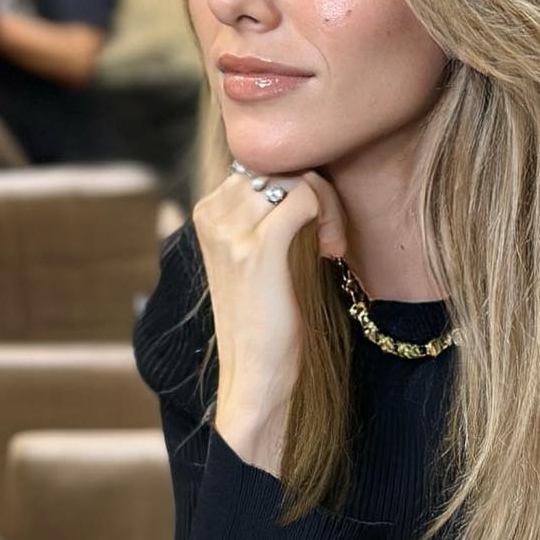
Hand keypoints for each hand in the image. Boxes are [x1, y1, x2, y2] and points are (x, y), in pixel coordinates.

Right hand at [192, 162, 347, 473]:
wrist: (258, 376)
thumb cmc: (269, 319)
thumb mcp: (262, 254)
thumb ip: (270, 211)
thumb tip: (307, 174)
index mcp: (207, 211)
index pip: (265, 162)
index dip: (300, 185)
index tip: (317, 228)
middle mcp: (211, 214)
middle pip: (282, 164)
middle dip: (318, 192)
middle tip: (329, 238)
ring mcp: (229, 231)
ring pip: (296, 176)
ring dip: (327, 204)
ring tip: (330, 246)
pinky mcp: (256, 249)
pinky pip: (304, 197)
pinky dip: (329, 217)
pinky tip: (332, 253)